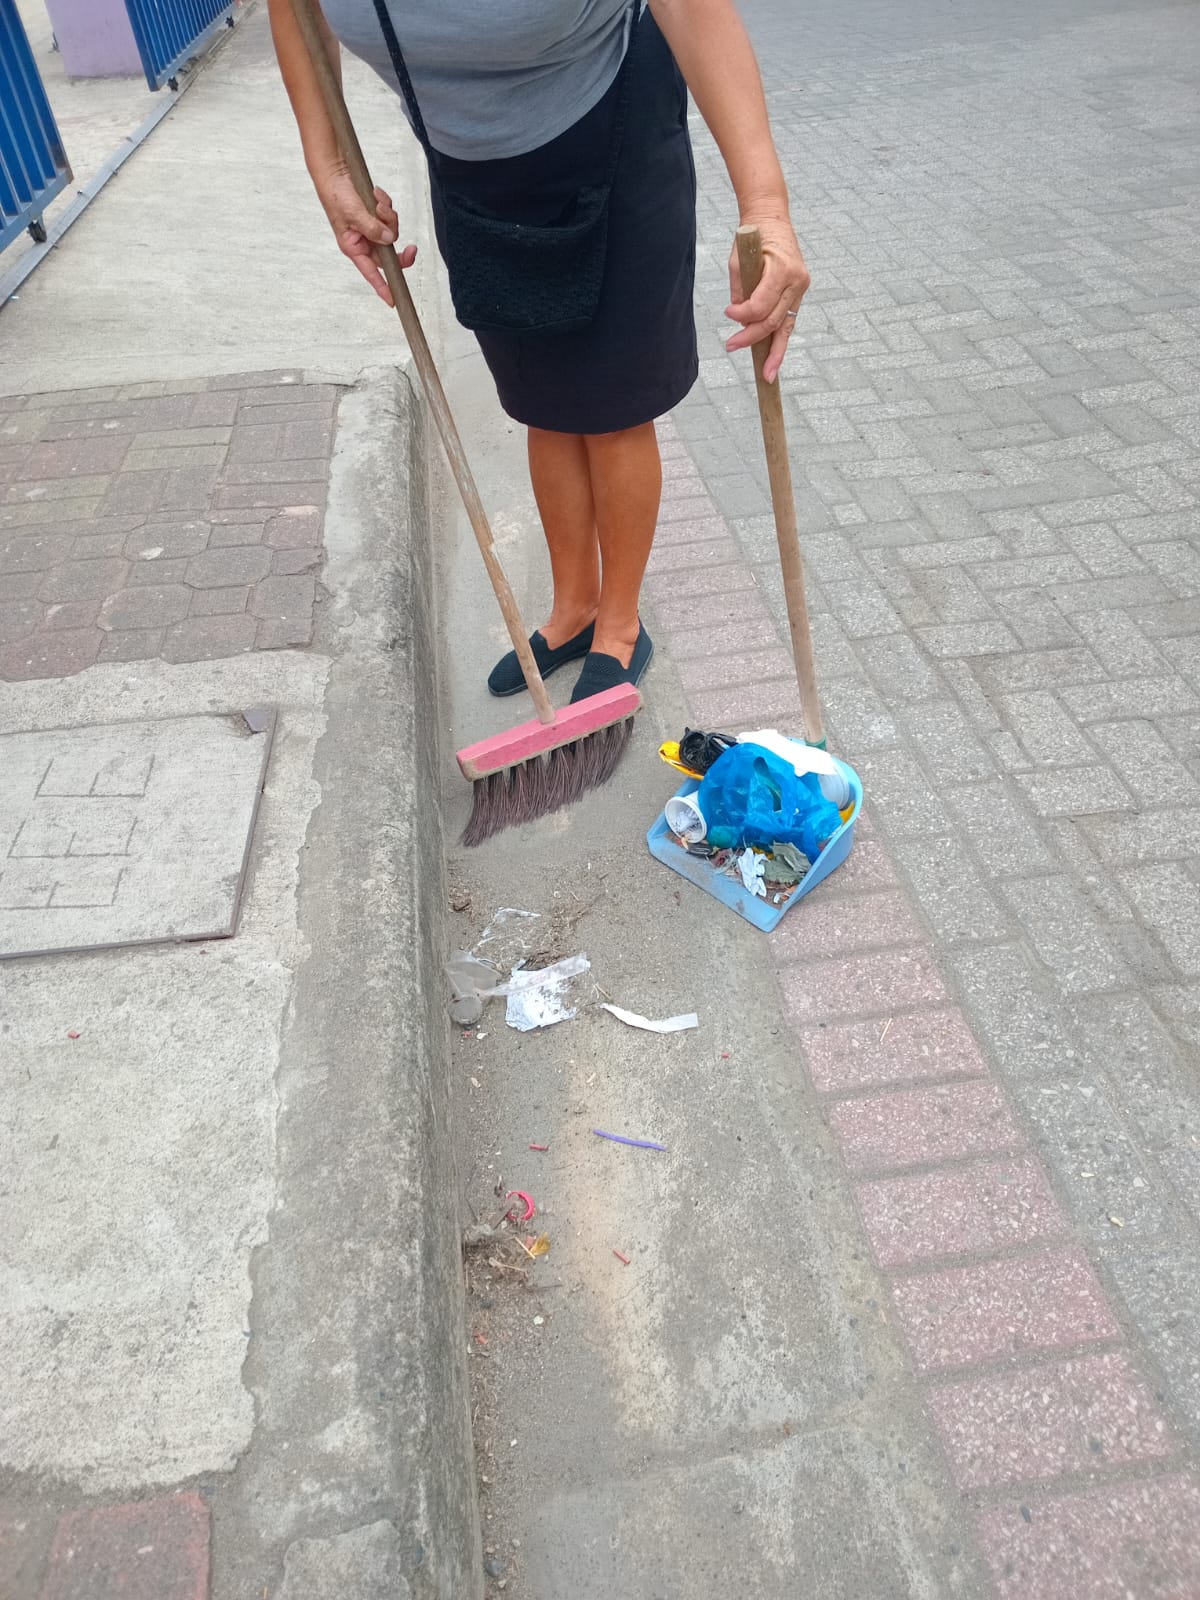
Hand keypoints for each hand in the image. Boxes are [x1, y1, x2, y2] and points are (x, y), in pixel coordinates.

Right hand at [315, 169, 415, 305]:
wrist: (336, 173)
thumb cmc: (335, 196)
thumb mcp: (353, 214)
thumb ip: (372, 228)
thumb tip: (390, 239)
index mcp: (354, 247)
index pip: (371, 272)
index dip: (383, 286)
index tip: (393, 300)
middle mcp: (364, 241)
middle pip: (389, 253)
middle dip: (397, 245)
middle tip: (412, 250)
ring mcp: (372, 228)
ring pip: (392, 231)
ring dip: (388, 216)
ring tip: (377, 203)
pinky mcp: (377, 215)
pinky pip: (390, 215)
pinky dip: (385, 204)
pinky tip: (376, 195)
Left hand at [725, 216, 809, 383]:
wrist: (772, 220)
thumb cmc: (752, 238)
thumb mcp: (738, 261)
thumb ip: (740, 290)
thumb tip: (740, 320)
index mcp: (781, 269)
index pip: (760, 304)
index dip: (742, 314)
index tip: (727, 313)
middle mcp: (796, 281)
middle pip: (773, 321)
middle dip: (752, 338)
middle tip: (731, 347)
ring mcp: (801, 288)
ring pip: (785, 327)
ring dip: (774, 352)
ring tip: (765, 374)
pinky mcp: (799, 292)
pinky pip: (788, 321)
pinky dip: (780, 342)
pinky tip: (774, 362)